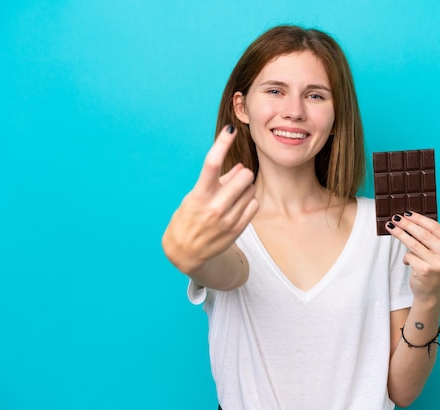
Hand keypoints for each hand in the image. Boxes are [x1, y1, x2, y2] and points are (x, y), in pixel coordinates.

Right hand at [162, 125, 258, 273]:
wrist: (185, 251)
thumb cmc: (189, 217)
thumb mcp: (195, 196)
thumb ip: (218, 181)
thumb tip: (240, 167)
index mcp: (199, 194)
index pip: (211, 163)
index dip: (222, 143)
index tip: (230, 129)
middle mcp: (214, 206)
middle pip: (243, 175)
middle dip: (241, 173)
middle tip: (235, 179)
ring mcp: (227, 219)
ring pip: (250, 189)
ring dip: (245, 188)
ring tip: (233, 196)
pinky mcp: (237, 229)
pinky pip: (254, 204)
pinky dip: (249, 201)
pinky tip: (239, 205)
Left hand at [385, 212, 439, 301]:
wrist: (430, 292)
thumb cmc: (432, 267)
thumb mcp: (437, 252)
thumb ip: (430, 238)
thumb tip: (410, 219)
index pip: (436, 228)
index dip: (420, 219)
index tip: (407, 213)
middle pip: (424, 234)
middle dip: (407, 224)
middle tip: (395, 218)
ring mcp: (437, 264)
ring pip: (414, 244)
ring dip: (400, 234)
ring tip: (391, 228)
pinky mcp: (425, 271)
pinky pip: (409, 256)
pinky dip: (405, 257)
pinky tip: (407, 261)